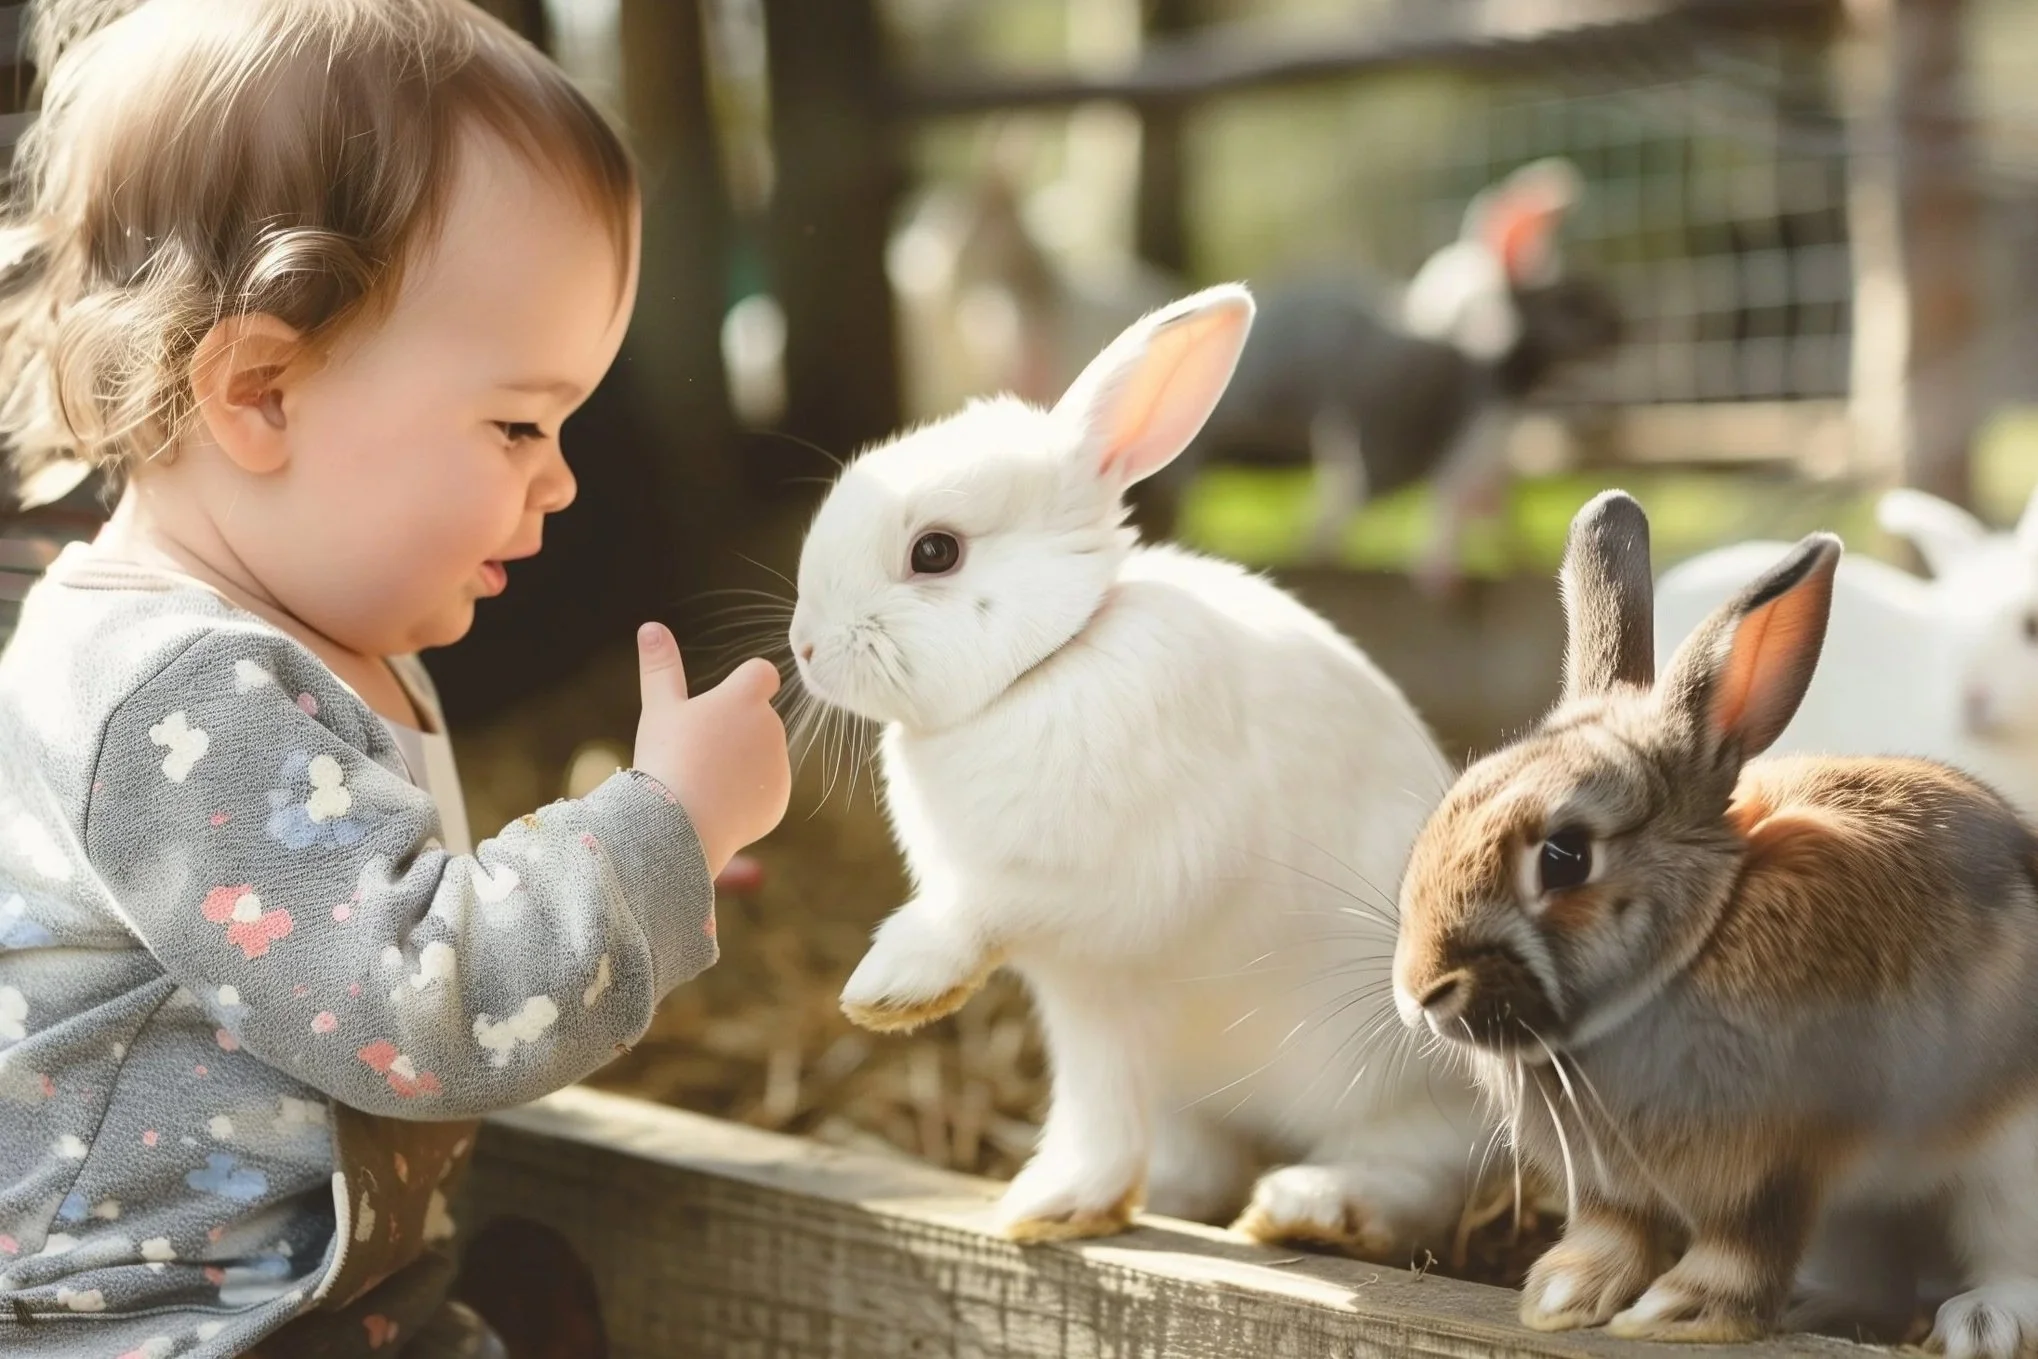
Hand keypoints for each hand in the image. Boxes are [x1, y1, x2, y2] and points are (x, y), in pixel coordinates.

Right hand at [633, 622, 789, 877]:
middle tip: (697, 753)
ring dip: (740, 765)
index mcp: (745, 699)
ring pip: (760, 758)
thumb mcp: (659, 709)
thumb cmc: (667, 760)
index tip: (728, 698)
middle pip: (757, 721)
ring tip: (703, 782)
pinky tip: (716, 807)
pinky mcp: (779, 802)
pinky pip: (763, 793)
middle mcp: (771, 728)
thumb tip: (650, 626)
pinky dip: (744, 798)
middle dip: (735, 732)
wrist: (680, 825)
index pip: (762, 673)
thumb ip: (660, 667)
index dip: (747, 682)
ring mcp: (779, 767)